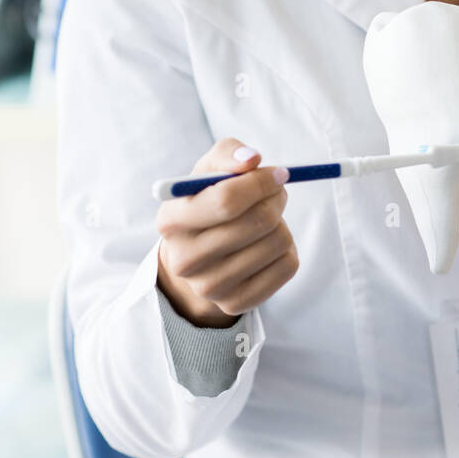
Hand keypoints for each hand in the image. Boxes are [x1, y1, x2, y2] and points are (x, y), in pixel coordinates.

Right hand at [155, 138, 298, 327]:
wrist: (199, 256)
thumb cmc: (207, 202)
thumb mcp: (209, 170)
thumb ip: (229, 153)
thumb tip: (252, 160)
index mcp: (171, 221)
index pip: (226, 200)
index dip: (260, 182)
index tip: (278, 174)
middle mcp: (184, 260)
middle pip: (258, 221)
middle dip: (277, 199)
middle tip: (277, 193)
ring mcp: (209, 287)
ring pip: (278, 242)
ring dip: (281, 223)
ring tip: (265, 222)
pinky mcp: (236, 303)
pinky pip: (287, 266)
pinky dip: (287, 249)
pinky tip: (267, 247)